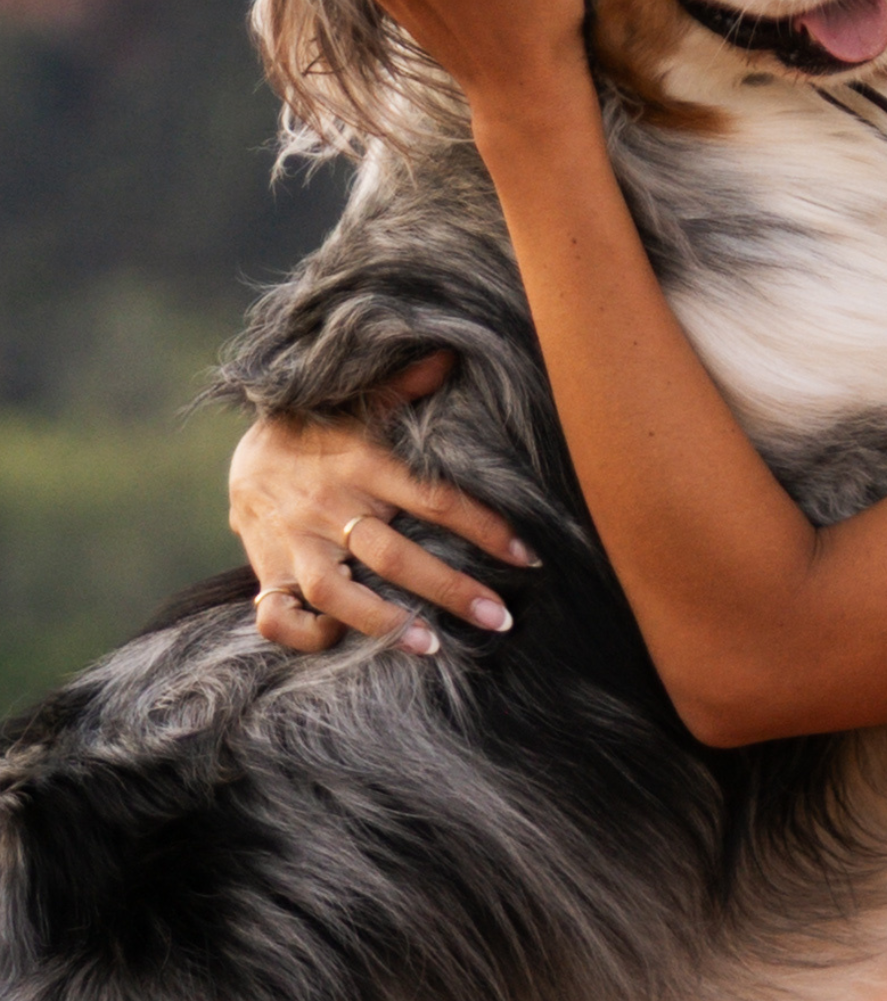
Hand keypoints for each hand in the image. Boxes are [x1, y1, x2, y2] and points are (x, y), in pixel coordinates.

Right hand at [229, 354, 537, 654]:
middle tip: (501, 618)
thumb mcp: (361, 406)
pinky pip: (277, 617)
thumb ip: (405, 387)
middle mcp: (329, 507)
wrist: (244, 453)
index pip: (434, 499)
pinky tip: (342, 642)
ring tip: (432, 647)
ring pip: (334, 592)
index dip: (483, 526)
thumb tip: (449, 353)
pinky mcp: (267, 573)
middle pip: (394, 555)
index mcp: (363, 466)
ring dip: (383, 623)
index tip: (527, 556)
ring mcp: (295, 544)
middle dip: (450, 589)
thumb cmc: (323, 433)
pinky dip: (306, 636)